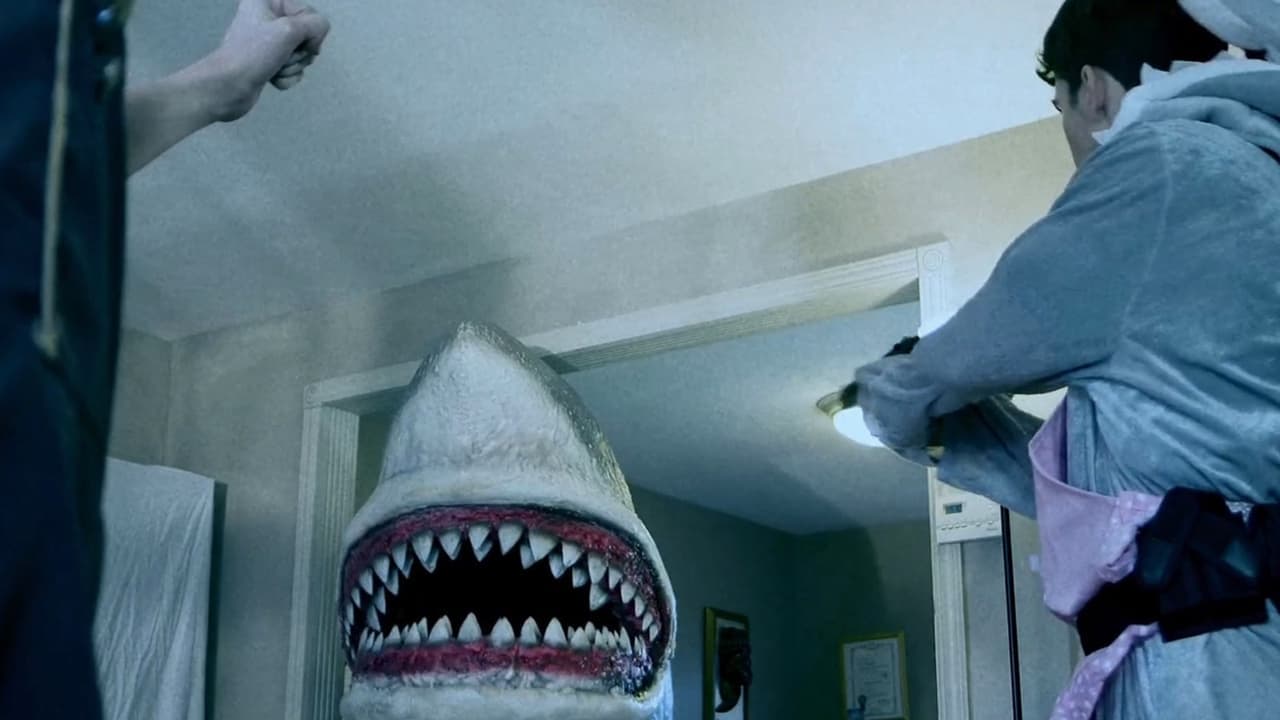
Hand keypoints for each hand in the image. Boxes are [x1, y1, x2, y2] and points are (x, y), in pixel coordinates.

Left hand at [199, 0, 330, 121]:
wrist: (227, 87)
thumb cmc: (254, 53)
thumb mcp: (289, 30)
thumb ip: (316, 25)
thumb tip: (317, 37)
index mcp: (268, 1)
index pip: (309, 13)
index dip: (309, 32)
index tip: (296, 43)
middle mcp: (267, 17)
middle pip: (307, 35)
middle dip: (300, 52)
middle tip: (282, 57)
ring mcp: (268, 42)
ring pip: (301, 54)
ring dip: (293, 66)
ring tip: (275, 69)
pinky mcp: (268, 62)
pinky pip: (293, 68)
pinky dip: (287, 77)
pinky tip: (272, 79)